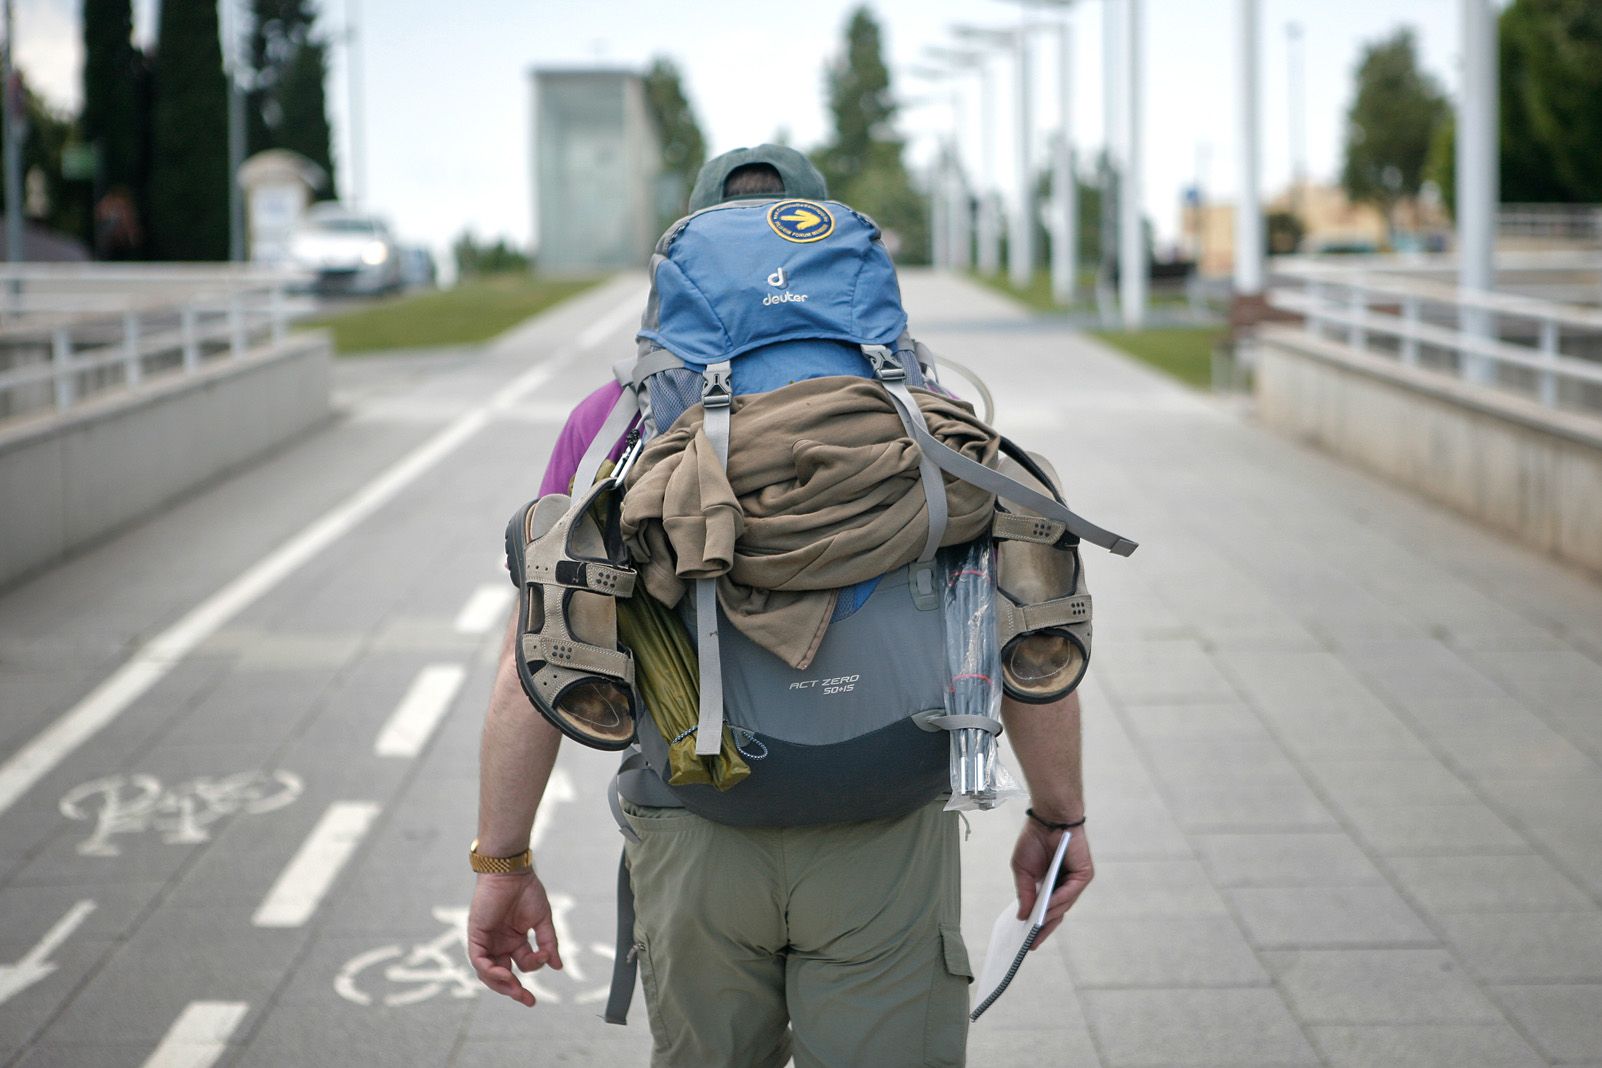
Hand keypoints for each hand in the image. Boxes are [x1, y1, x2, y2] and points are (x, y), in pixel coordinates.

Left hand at [467, 871, 563, 1005]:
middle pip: (503, 975)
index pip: (522, 964)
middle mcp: (499, 944)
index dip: (535, 967)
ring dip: (501, 984)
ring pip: (488, 973)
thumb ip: (548, 942)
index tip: (547, 960)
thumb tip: (558, 966)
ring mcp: (486, 941)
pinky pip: (479, 961)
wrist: (511, 872)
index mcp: (514, 941)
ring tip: (516, 988)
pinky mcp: (476, 936)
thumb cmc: (526, 891)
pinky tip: (504, 974)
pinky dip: (489, 971)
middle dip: (515, 989)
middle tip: (529, 1000)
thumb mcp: (542, 920)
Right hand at [1011, 820, 1092, 948]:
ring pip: (1064, 905)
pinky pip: (1071, 892)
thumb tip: (1022, 916)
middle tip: (1031, 944)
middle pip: (1056, 913)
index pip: (1046, 911)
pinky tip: (1048, 906)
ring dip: (1050, 915)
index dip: (1037, 926)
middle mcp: (1064, 886)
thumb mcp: (1022, 870)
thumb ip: (1024, 893)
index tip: (1026, 942)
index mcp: (1050, 885)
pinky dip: (1060, 900)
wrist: (1048, 817)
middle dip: (1044, 928)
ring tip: (1036, 927)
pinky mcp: (1084, 874)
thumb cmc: (1034, 840)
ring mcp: (1075, 881)